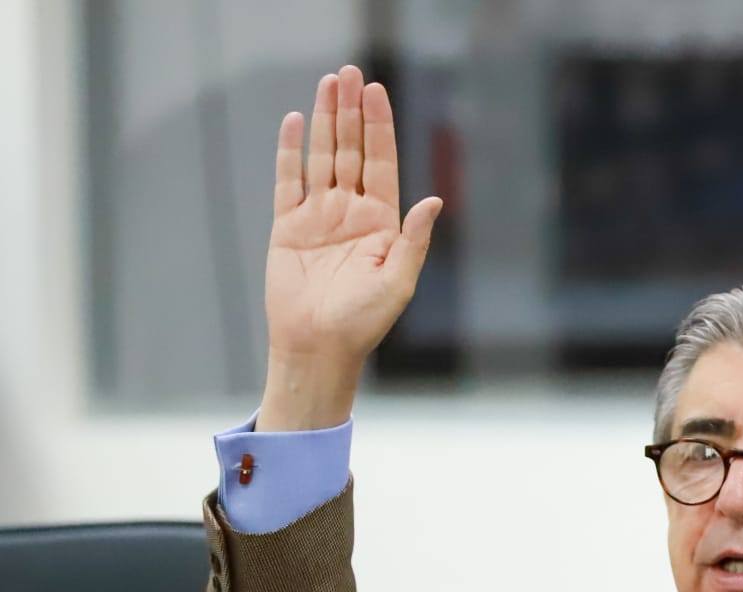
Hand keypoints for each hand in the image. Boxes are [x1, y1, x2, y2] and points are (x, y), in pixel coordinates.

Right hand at [259, 65, 441, 430]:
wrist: (317, 347)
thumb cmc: (363, 323)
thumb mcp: (398, 282)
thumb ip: (413, 241)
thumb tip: (434, 202)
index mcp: (381, 224)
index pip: (380, 164)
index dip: (378, 127)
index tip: (377, 92)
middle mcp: (351, 214)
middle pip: (351, 151)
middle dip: (351, 112)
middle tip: (350, 72)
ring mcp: (319, 217)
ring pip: (322, 158)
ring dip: (325, 120)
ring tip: (328, 83)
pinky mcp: (288, 227)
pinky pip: (288, 181)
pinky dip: (291, 152)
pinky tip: (296, 121)